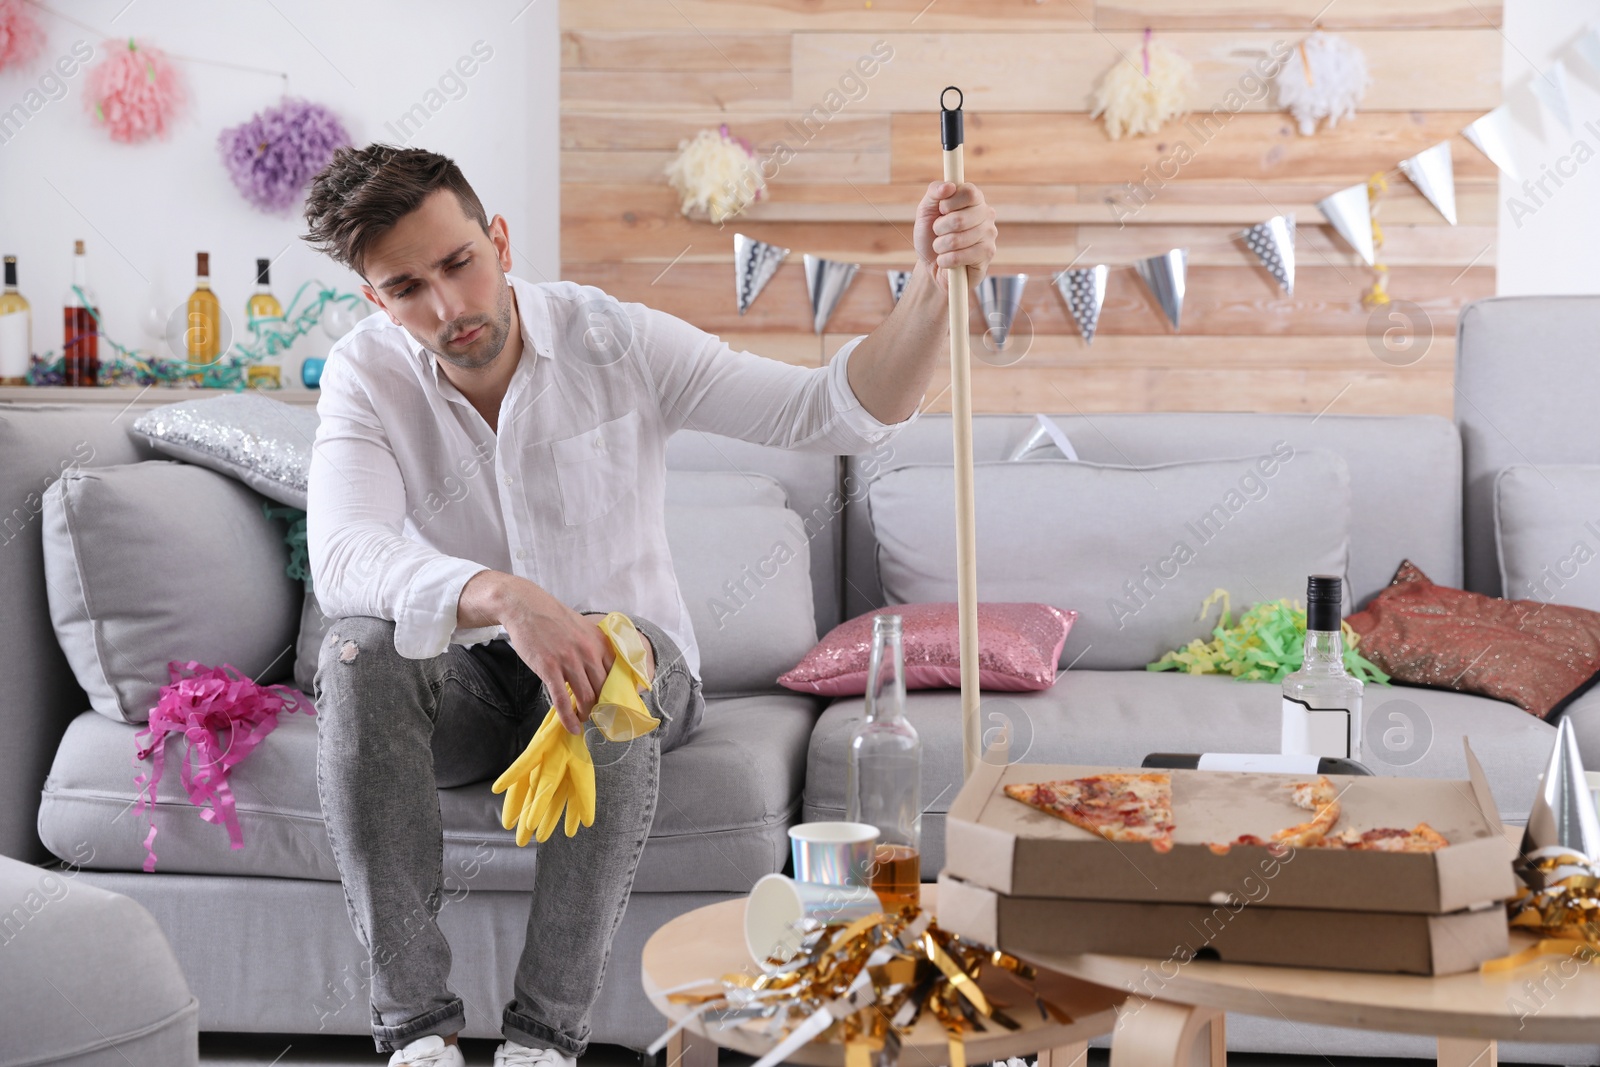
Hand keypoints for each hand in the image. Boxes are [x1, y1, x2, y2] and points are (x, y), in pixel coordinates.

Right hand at [494, 578, 613, 733]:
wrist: (526, 607)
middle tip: (600, 716)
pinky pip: (562, 699)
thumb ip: (596, 647)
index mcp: (599, 643)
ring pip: (586, 697)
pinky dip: (569, 718)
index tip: (615, 704)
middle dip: (603, 707)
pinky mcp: (549, 668)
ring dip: (587, 714)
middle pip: (603, 689)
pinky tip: (572, 727)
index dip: (617, 693)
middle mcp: (588, 652)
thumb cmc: (554, 619)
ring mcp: (569, 661)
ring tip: (585, 719)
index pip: (617, 674)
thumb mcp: (583, 628)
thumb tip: (605, 669)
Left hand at [913, 180, 997, 293]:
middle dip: (939, 229)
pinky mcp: (987, 255)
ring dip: (940, 246)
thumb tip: (949, 186)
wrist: (931, 266)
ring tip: (942, 248)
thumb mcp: (925, 210)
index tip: (941, 210)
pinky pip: (959, 257)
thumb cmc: (930, 236)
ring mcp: (990, 235)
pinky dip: (944, 260)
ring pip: (956, 240)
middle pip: (959, 219)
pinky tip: (946, 261)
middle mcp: (987, 214)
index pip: (969, 192)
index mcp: (974, 199)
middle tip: (939, 233)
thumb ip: (934, 192)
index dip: (949, 203)